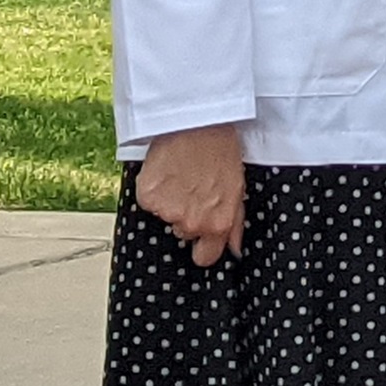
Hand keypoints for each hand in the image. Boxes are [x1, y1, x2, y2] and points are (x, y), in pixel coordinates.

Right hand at [136, 125, 245, 265]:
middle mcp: (191, 223)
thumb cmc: (221, 153)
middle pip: (184, 234)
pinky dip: (155, 192)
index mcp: (217, 223)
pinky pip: (149, 204)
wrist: (198, 128)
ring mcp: (167, 212)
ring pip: (166, 218)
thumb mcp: (239, 189)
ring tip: (183, 178)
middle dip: (188, 218)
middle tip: (195, 192)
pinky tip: (168, 174)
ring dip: (172, 203)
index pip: (205, 258)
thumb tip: (234, 248)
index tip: (203, 238)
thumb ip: (235, 223)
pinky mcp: (147, 199)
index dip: (204, 248)